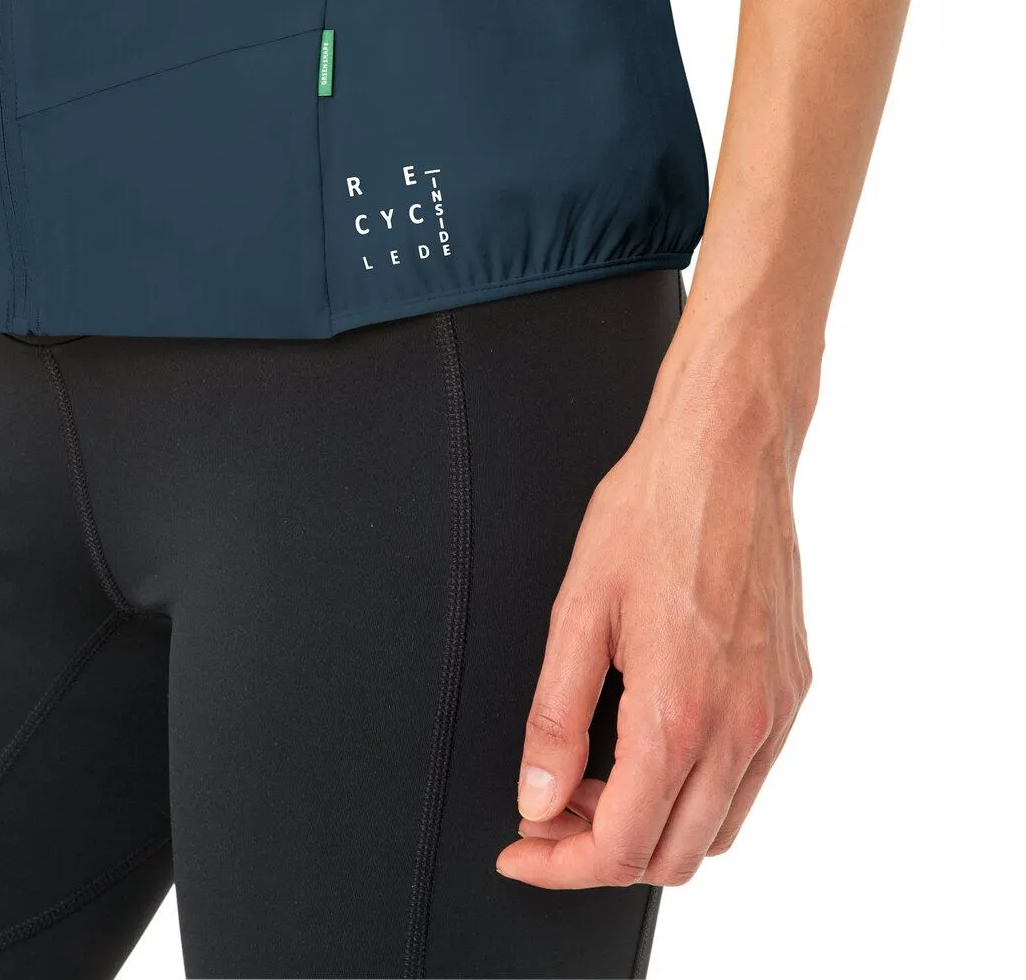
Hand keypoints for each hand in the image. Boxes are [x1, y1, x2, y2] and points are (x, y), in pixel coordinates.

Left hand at [496, 322, 813, 888]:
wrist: (726, 451)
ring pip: (717, 832)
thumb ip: (555, 717)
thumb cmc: (652, 512)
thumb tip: (540, 798)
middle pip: (670, 857)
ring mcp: (774, 711)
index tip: (523, 848)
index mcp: (679, 711)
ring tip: (598, 777)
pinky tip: (654, 745)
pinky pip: (749, 781)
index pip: (621, 845)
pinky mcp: (791, 690)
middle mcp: (740, 725)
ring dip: (652, 827)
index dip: (561, 863)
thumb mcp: (578, 610)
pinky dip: (699, 794)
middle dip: (600, 851)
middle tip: (551, 807)